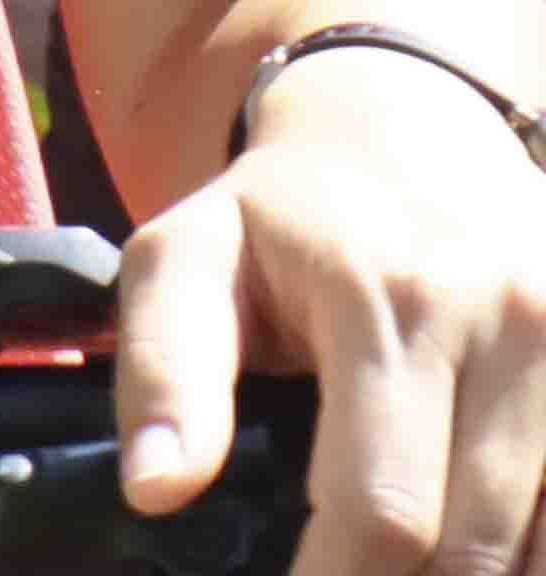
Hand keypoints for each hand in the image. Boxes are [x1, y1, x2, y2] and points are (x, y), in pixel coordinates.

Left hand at [118, 55, 545, 575]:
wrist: (408, 131)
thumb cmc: (286, 214)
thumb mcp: (186, 257)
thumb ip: (164, 370)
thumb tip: (155, 489)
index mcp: (384, 295)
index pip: (379, 505)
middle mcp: (505, 318)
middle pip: (475, 546)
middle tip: (343, 573)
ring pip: (544, 544)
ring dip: (482, 572)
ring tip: (403, 558)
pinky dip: (533, 543)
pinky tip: (478, 543)